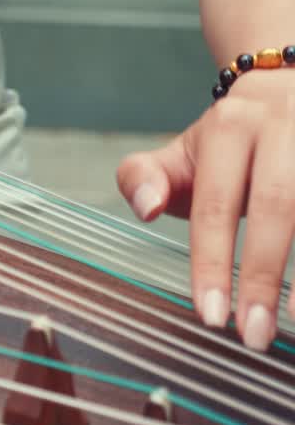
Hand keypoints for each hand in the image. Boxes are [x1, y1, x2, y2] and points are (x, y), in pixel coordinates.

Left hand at [117, 67, 294, 350]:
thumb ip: (144, 178)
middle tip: (252, 337)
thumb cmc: (231, 144)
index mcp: (231, 127)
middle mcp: (285, 125)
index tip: (210, 316)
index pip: (215, 204)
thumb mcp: (182, 153)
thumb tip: (144, 208)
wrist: (290, 87)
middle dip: (262, 277)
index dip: (211, 262)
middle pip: (278, 207)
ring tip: (293, 327)